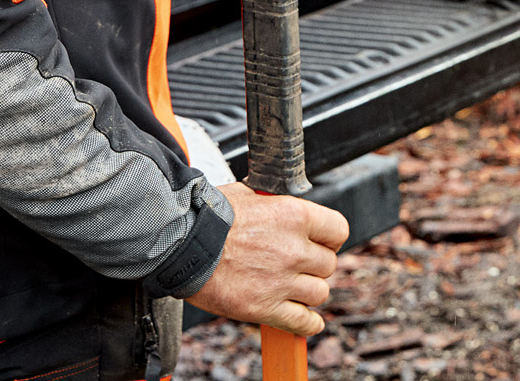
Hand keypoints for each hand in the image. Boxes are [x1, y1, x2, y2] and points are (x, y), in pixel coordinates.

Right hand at [187, 184, 349, 336]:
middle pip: (328, 265)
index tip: (323, 243)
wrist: (181, 243)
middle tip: (300, 266)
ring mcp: (282, 281)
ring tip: (295, 288)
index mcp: (295, 216)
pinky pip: (302, 322)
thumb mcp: (248, 194)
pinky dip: (307, 324)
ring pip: (319, 294)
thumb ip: (274, 204)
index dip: (330, 238)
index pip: (338, 230)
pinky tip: (307, 321)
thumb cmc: (208, 216)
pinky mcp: (265, 307)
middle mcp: (295, 249)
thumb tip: (281, 205)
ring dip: (308, 292)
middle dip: (315, 266)